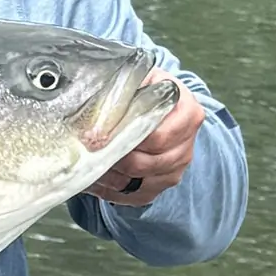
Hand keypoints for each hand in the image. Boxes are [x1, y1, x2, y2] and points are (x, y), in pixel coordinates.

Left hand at [88, 71, 204, 206]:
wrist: (161, 103)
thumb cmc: (145, 89)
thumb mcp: (137, 80)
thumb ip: (120, 93)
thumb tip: (93, 122)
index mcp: (187, 112)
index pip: (158, 136)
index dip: (125, 138)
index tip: (96, 138)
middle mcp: (187, 142)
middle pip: (149, 162)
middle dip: (116, 159)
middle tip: (88, 153)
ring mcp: (179, 164)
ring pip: (143, 181)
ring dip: (112, 177)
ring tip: (88, 167)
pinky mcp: (166, 180)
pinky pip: (140, 195)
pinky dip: (114, 192)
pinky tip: (96, 182)